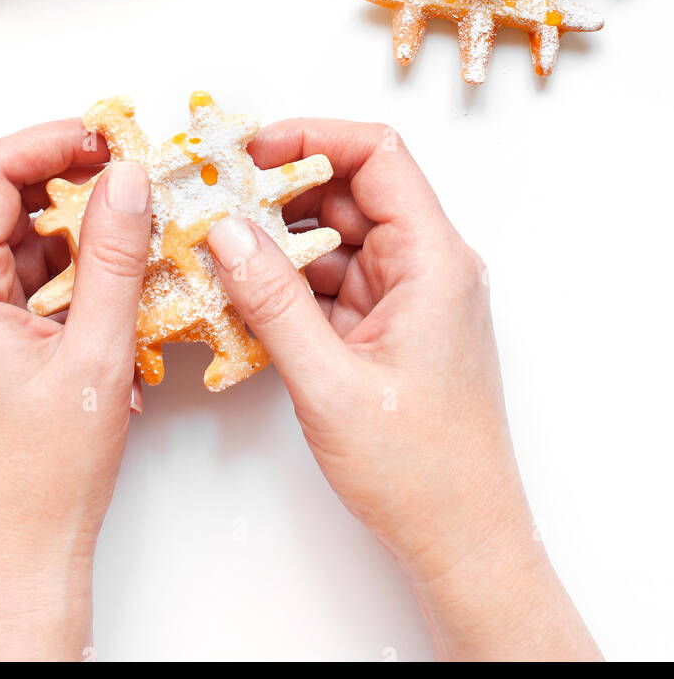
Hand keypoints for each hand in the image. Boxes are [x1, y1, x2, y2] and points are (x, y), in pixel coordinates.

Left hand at [0, 121, 150, 661]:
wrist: (22, 553)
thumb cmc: (46, 474)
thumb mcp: (95, 353)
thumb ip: (113, 256)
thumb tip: (126, 179)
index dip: (52, 142)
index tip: (108, 136)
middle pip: (0, 201)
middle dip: (71, 186)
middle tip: (133, 179)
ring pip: (16, 240)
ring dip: (76, 237)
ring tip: (137, 249)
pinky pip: (19, 279)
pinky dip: (67, 278)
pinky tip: (113, 301)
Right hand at [207, 120, 601, 661]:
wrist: (463, 541)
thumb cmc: (420, 470)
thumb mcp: (329, 382)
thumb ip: (273, 301)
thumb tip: (226, 232)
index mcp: (434, 261)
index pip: (378, 156)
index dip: (312, 137)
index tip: (250, 151)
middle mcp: (429, 266)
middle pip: (351, 192)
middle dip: (281, 190)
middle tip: (214, 199)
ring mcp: (410, 297)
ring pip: (337, 238)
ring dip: (280, 242)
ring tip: (217, 249)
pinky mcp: (391, 328)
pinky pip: (335, 282)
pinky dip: (291, 285)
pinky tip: (244, 297)